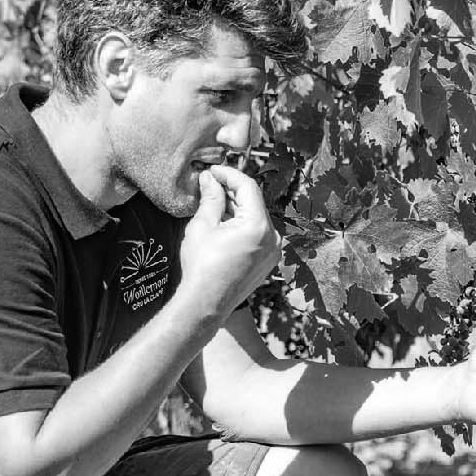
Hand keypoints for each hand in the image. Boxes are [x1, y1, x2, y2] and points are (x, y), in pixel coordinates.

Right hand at [177, 165, 280, 320]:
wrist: (205, 305)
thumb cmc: (202, 268)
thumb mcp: (203, 225)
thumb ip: (211, 197)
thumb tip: (210, 178)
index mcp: (258, 226)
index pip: (248, 186)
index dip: (228, 174)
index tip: (212, 170)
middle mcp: (273, 237)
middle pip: (253, 202)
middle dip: (232, 191)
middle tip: (209, 185)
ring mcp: (273, 251)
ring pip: (256, 217)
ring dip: (236, 208)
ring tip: (213, 205)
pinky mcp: (268, 261)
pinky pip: (258, 234)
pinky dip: (242, 225)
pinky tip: (223, 225)